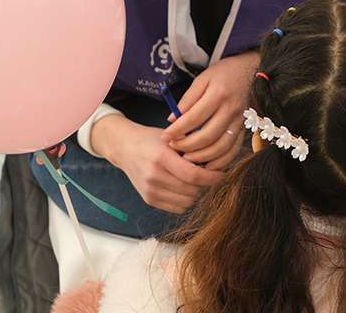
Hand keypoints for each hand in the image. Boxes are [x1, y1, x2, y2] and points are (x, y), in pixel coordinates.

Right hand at [92, 115, 222, 212]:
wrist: (124, 148)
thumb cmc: (150, 140)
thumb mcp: (171, 137)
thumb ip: (191, 149)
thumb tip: (217, 162)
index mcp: (161, 158)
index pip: (193, 175)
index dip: (212, 177)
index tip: (221, 174)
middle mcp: (154, 176)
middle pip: (192, 190)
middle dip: (205, 184)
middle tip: (209, 174)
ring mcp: (150, 190)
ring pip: (187, 202)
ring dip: (196, 193)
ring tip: (195, 180)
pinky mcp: (149, 200)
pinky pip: (178, 207)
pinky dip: (186, 199)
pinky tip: (184, 186)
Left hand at [162, 51, 258, 169]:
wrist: (251, 70)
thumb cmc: (223, 73)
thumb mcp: (202, 79)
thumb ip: (187, 99)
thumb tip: (172, 120)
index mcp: (218, 94)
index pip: (194, 118)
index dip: (178, 130)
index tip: (165, 136)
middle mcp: (231, 110)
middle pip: (207, 136)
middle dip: (187, 145)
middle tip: (174, 147)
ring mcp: (240, 121)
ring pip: (221, 147)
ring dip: (202, 157)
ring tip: (186, 157)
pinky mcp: (246, 129)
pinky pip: (234, 150)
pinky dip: (221, 161)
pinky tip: (207, 164)